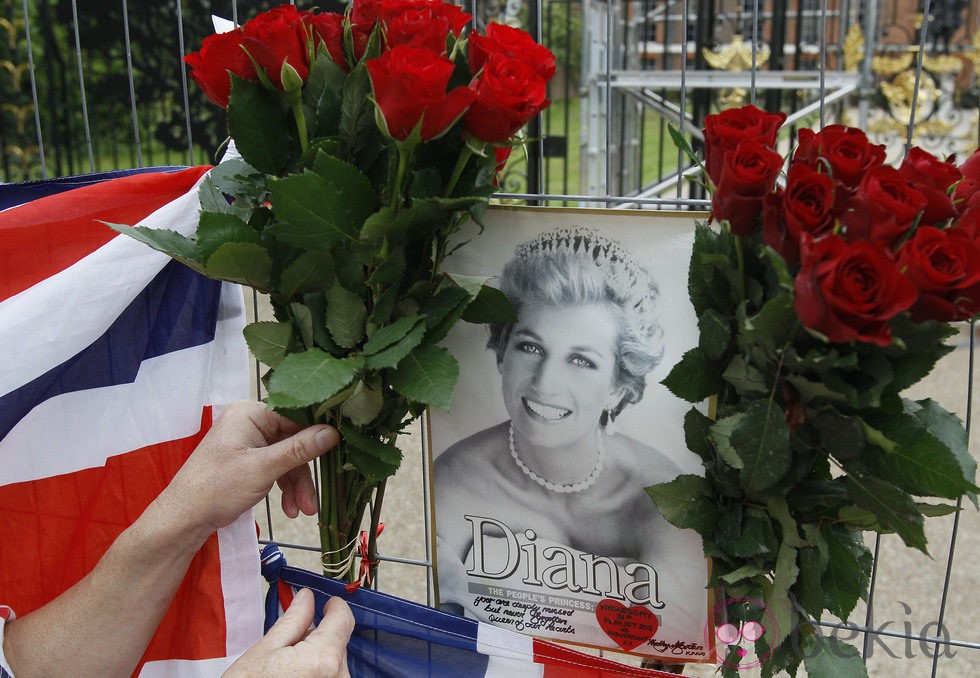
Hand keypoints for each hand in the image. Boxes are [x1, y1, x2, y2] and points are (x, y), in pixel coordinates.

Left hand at [159, 401, 339, 538]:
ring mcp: (250, 441)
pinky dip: (285, 487)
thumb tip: (334, 432)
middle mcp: (251, 421)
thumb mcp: (262, 469)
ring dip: (296, 485)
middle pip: (294, 441)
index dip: (318, 436)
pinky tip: (290, 509)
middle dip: (304, 473)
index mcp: (250, 413)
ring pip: (288, 458)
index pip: (296, 416)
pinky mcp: (250, 459)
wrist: (184, 519)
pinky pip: (277, 467)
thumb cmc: (217, 489)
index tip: (339, 454)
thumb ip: (299, 449)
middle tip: (314, 500)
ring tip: (302, 511)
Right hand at [224, 588, 353, 676]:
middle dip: (317, 637)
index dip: (335, 606)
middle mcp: (338, 677)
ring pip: (333, 661)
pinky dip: (317, 672)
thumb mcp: (265, 650)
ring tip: (287, 669)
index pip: (343, 619)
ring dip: (317, 657)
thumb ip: (292, 620)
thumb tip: (306, 598)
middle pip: (337, 642)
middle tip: (288, 647)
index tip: (328, 602)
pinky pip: (331, 676)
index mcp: (323, 658)